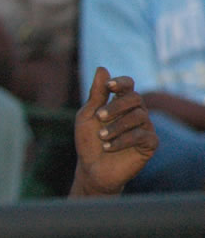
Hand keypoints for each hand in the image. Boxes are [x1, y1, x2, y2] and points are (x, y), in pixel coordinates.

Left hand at [72, 67, 157, 196]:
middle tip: (99, 117)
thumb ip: (96, 95)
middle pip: (136, 98)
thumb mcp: (87, 116)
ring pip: (139, 116)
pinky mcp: (150, 144)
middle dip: (116, 106)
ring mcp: (145, 127)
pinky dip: (123, 140)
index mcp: (120, 103)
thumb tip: (102, 68)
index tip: (108, 86)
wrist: (92, 169)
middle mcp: (136, 112)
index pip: (128, 85)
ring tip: (101, 137)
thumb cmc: (88, 141)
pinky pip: (143, 136)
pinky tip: (108, 147)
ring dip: (116, 126)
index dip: (120, 82)